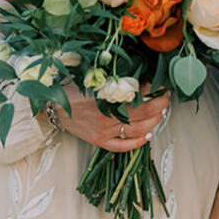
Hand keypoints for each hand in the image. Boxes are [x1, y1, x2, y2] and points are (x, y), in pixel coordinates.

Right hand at [41, 84, 169, 152]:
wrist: (52, 106)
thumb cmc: (72, 88)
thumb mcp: (93, 77)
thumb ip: (114, 76)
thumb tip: (137, 72)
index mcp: (106, 95)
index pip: (139, 92)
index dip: (153, 88)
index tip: (160, 84)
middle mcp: (107, 115)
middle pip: (144, 112)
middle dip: (160, 104)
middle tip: (166, 98)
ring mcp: (104, 130)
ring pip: (138, 129)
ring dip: (154, 122)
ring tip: (160, 114)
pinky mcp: (99, 141)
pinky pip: (123, 146)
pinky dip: (138, 142)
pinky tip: (147, 135)